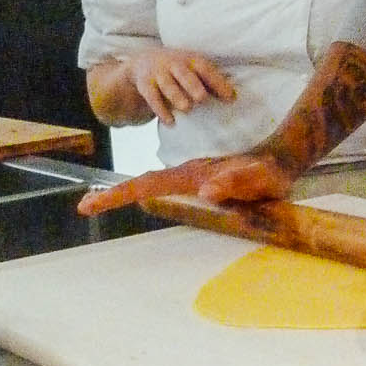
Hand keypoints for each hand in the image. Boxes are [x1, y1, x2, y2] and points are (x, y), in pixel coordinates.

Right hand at [77, 151, 296, 215]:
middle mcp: (187, 174)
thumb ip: (234, 183)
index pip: (151, 184)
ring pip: (152, 184)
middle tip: (85, 205)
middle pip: (144, 183)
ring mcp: (190, 177)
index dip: (122, 193)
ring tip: (99, 201)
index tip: (93, 201)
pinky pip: (165, 187)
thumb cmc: (270, 173)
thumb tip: (206, 192)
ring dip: (125, 192)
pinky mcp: (196, 181)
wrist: (280, 160)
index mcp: (193, 175)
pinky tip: (137, 197)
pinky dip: (145, 192)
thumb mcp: (256, 180)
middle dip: (114, 194)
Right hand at [124, 47, 234, 123]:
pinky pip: (152, 97)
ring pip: (166, 84)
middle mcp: (173, 63)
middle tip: (202, 98)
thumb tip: (233, 97)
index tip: (231, 97)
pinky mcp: (145, 84)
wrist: (143, 60)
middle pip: (183, 73)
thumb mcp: (192, 70)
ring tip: (186, 108)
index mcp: (190, 59)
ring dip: (176, 96)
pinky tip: (170, 122)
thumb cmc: (178, 70)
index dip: (217, 82)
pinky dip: (160, 110)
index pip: (205, 69)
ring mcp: (158, 73)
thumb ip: (209, 82)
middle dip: (192, 85)